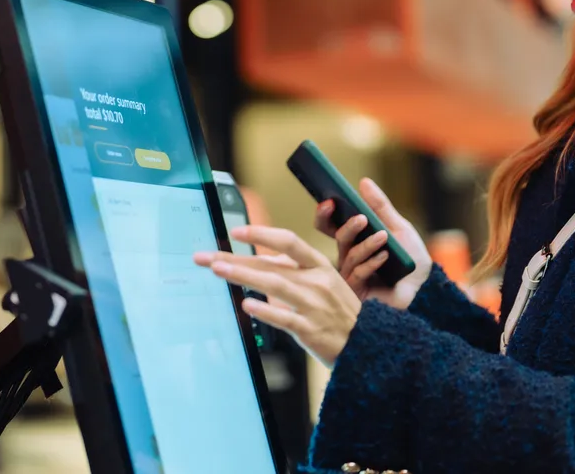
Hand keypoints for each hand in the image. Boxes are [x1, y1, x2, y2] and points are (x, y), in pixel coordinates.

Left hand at [195, 226, 361, 366]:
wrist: (368, 344)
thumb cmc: (339, 311)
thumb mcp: (324, 282)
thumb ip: (293, 270)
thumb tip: (259, 260)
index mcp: (320, 265)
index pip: (288, 241)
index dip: (262, 233)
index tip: (236, 231)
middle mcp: (316, 282)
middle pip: (271, 264)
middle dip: (235, 258)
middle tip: (206, 257)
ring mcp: (313, 306)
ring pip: (275, 286)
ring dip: (244, 276)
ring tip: (219, 271)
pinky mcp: (310, 330)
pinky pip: (284, 318)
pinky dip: (265, 311)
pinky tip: (246, 305)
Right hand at [314, 178, 431, 309]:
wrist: (426, 291)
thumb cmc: (411, 261)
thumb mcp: (399, 228)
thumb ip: (381, 207)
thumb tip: (363, 181)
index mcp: (355, 241)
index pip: (330, 226)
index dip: (325, 214)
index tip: (329, 201)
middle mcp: (349, 258)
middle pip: (338, 238)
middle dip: (347, 227)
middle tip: (361, 218)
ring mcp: (351, 276)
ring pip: (349, 255)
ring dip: (367, 244)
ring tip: (383, 235)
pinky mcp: (358, 292)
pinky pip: (357, 273)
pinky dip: (371, 262)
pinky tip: (385, 256)